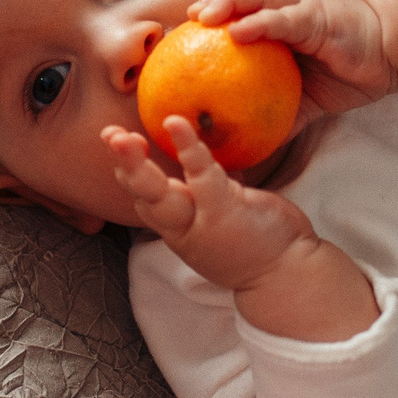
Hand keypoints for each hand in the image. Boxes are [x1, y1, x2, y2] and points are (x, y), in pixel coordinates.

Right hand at [103, 118, 382, 342]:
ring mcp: (201, 223)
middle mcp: (182, 228)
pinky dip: (189, 150)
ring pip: (159, 196)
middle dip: (123, 167)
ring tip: (122, 138)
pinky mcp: (224, 213)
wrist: (288, 274)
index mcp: (179, 226)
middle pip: (143, 199)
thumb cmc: (257, 241)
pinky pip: (201, 177)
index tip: (115, 140)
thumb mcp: (223, 215)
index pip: (144, 198)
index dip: (127, 170)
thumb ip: (208, 189)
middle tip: (108, 135)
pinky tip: (177, 123)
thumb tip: (202, 158)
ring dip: (136, 168)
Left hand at [192, 0, 396, 115]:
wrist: (391, 57)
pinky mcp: (319, 17)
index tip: (181, 31)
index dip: (211, 17)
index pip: (239, 13)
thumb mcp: (304, 102)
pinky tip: (239, 31)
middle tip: (186, 17)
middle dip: (213, 1)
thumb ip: (275, 119)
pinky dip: (261, 22)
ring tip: (204, 16)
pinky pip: (286, 19)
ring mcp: (302, 9)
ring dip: (230, 2)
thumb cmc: (345, 74)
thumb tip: (245, 153)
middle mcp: (287, 10)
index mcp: (280, 24)